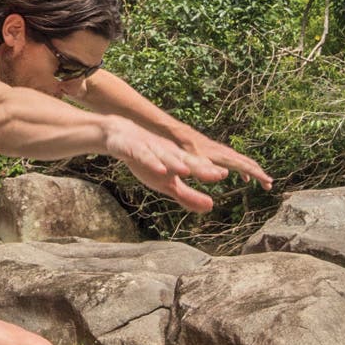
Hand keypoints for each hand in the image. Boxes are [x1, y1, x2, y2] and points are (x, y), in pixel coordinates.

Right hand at [106, 117, 229, 214]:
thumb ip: (188, 196)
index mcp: (177, 161)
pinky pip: (143, 156)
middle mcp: (167, 154)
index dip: (209, 171)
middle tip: (216, 173)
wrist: (119, 136)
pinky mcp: (133, 149)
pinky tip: (158, 169)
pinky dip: (151, 162)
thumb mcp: (167, 183)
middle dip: (201, 167)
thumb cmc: (149, 161)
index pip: (196, 167)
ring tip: (186, 171)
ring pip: (165, 157)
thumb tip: (210, 207)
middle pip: (186, 160)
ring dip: (176, 164)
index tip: (224, 174)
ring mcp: (151, 150)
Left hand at [173, 126, 271, 191]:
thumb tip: (226, 174)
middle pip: (248, 163)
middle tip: (269, 186)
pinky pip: (236, 161)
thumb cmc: (183, 147)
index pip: (246, 166)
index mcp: (223, 156)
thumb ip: (207, 167)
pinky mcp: (217, 152)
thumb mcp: (193, 159)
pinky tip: (243, 178)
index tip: (269, 183)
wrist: (176, 132)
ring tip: (261, 183)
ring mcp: (222, 151)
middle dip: (260, 174)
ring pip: (243, 161)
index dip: (258, 175)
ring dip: (254, 172)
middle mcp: (225, 153)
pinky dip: (244, 169)